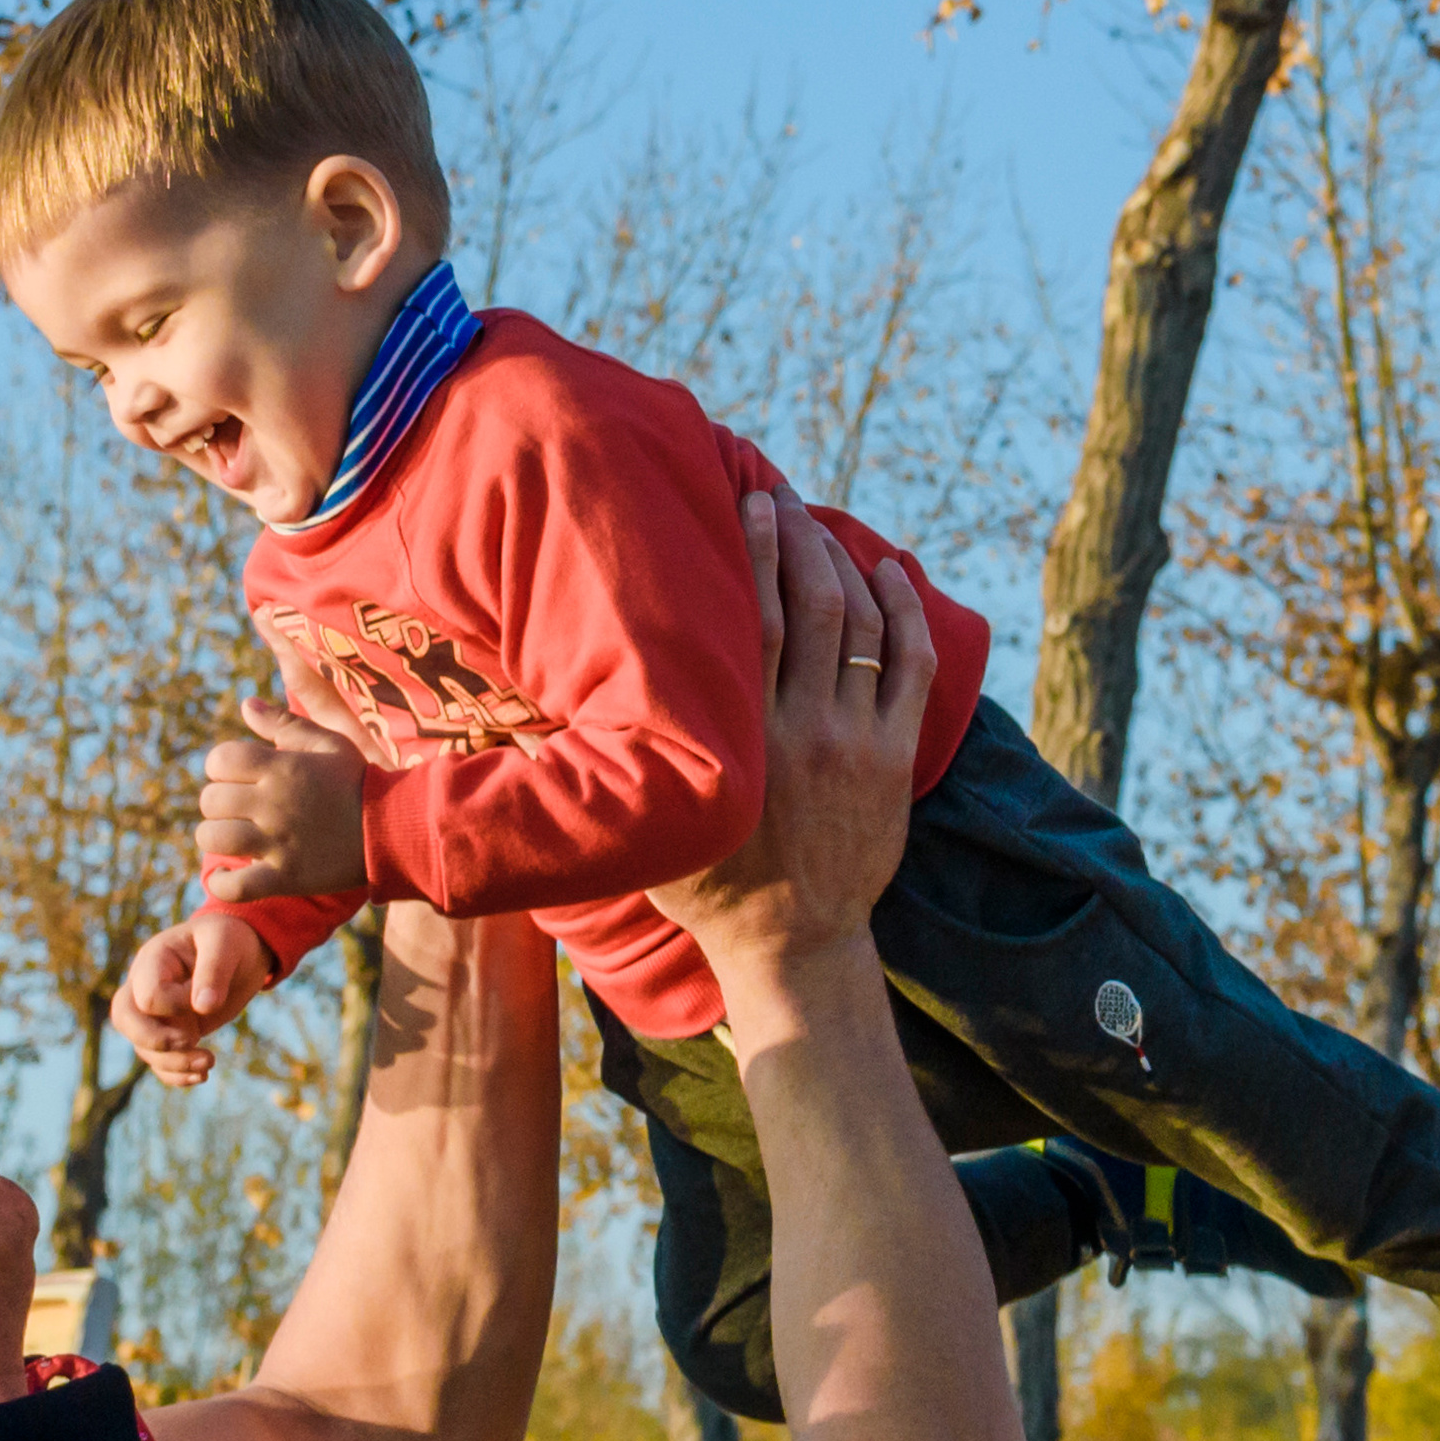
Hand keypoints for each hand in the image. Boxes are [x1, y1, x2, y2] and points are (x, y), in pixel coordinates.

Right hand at [114, 909, 275, 1087]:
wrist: (239, 951)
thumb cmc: (228, 939)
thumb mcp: (225, 943)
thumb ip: (214, 970)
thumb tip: (203, 1008)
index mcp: (154, 959)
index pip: (148, 995)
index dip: (175, 1007)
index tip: (206, 1003)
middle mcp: (144, 985)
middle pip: (123, 1019)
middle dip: (155, 1041)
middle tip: (192, 1041)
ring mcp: (154, 1012)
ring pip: (142, 1047)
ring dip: (174, 1063)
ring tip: (209, 1062)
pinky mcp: (169, 1031)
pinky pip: (158, 1060)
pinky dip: (176, 1075)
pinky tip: (202, 1075)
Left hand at [197, 693, 368, 900]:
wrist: (395, 828)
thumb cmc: (358, 782)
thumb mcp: (328, 742)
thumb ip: (284, 722)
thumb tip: (246, 703)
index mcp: (282, 767)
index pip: (220, 760)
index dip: (219, 766)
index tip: (234, 775)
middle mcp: (274, 803)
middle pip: (211, 800)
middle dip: (217, 802)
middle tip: (236, 808)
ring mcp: (278, 842)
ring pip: (214, 838)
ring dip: (216, 837)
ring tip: (231, 836)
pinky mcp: (286, 877)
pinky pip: (235, 886)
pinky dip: (223, 883)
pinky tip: (231, 873)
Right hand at [649, 490, 933, 971]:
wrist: (792, 946)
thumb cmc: (707, 887)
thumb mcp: (649, 824)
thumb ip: (614, 766)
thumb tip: (527, 719)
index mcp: (741, 739)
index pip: (754, 620)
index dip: (754, 552)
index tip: (745, 501)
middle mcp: (802, 730)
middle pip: (810, 605)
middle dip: (796, 538)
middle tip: (777, 494)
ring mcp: (856, 742)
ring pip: (860, 625)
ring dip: (842, 560)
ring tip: (817, 520)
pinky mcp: (896, 757)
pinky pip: (912, 664)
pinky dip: (905, 608)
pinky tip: (889, 568)